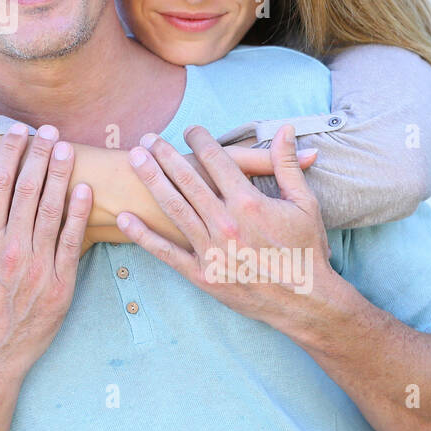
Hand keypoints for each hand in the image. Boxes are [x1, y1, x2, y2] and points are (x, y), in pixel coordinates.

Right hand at [0, 123, 91, 379]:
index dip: (9, 154)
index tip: (17, 129)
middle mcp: (12, 250)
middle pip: (27, 191)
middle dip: (38, 156)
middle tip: (49, 128)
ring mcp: (38, 267)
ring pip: (51, 211)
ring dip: (60, 176)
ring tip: (68, 148)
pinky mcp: (60, 286)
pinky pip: (72, 243)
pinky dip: (78, 215)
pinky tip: (84, 189)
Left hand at [115, 124, 334, 330]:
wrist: (305, 302)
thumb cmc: (306, 250)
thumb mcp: (304, 203)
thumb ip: (287, 164)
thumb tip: (284, 128)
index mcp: (250, 203)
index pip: (217, 160)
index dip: (200, 140)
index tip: (189, 129)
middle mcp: (226, 223)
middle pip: (187, 179)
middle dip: (165, 154)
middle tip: (148, 138)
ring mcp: (211, 250)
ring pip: (173, 207)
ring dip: (151, 180)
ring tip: (135, 160)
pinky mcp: (202, 274)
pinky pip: (166, 252)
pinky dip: (143, 235)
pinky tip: (123, 218)